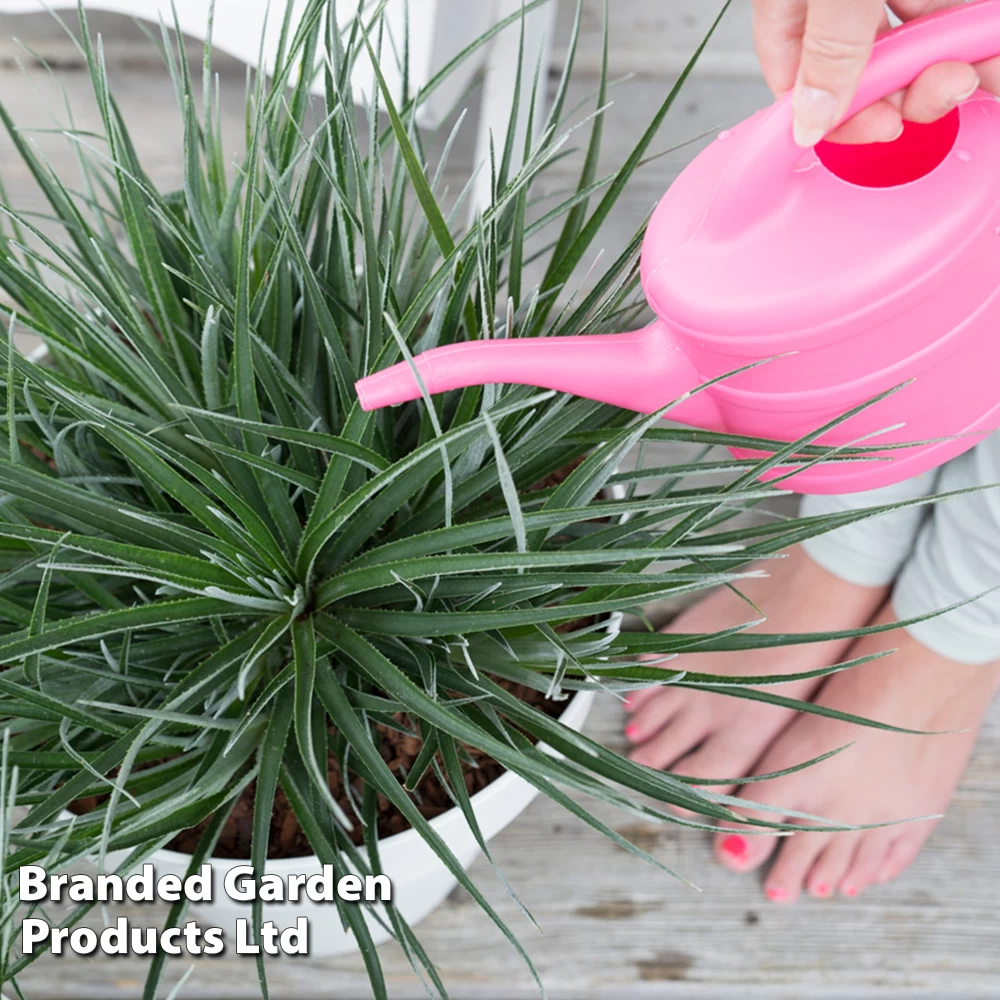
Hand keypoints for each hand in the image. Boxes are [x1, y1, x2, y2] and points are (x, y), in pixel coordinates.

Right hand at [752, 0, 999, 145]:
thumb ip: (827, 49)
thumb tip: (809, 124)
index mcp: (791, 2)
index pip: (802, 82)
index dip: (842, 117)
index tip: (884, 128)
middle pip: (871, 67)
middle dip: (915, 87)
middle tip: (951, 83)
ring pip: (922, 39)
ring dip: (960, 62)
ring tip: (992, 66)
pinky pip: (960, 11)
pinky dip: (982, 30)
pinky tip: (995, 42)